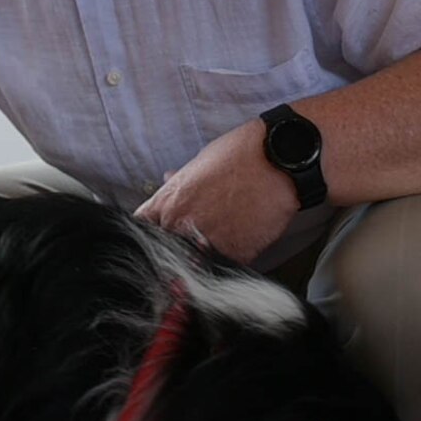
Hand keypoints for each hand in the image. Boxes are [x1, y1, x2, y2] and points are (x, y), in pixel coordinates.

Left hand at [135, 119, 299, 263]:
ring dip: (204, 256)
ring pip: (196, 264)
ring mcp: (206, 244)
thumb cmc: (240, 154)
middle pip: (167, 252)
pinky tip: (242, 240)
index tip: (159, 235)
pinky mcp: (235, 256)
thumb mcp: (199, 161)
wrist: (279, 160)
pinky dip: (232, 257)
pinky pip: (226, 266)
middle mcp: (180, 227)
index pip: (141, 228)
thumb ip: (180, 180)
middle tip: (198, 236)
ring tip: (223, 237)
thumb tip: (167, 178)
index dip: (150, 233)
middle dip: (178, 246)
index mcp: (167, 203)